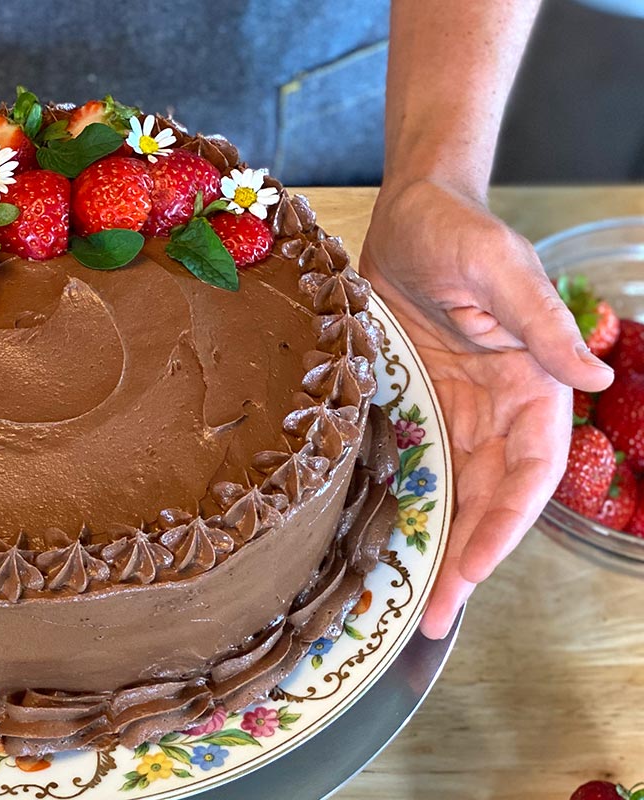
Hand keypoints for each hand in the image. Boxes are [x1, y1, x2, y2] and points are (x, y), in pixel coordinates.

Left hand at [361, 178, 614, 638]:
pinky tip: (385, 541)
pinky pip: (415, 465)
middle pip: (488, 500)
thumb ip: (538, 322)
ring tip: (408, 600)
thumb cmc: (460, 231)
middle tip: (429, 616)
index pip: (529, 474)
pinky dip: (406, 505)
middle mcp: (498, 410)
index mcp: (532, 387)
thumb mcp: (499, 268)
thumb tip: (589, 372)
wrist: (411, 213)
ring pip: (452, 495)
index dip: (505, 526)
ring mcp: (456, 411)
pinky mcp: (417, 403)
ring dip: (435, 546)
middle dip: (464, 558)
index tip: (474, 569)